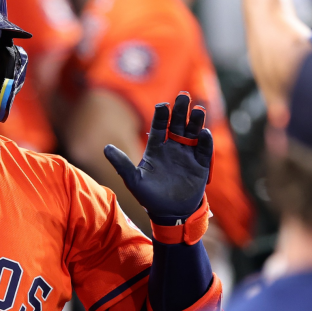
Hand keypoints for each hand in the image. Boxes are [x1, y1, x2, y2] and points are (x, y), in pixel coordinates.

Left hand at [105, 92, 212, 222]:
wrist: (170, 214)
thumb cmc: (149, 197)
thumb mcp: (134, 181)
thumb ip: (122, 164)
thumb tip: (105, 148)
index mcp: (156, 147)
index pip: (159, 125)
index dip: (161, 114)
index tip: (162, 105)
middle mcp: (173, 147)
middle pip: (178, 123)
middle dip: (181, 110)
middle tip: (183, 96)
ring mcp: (188, 154)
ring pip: (193, 132)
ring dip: (196, 120)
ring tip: (198, 108)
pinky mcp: (201, 165)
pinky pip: (205, 150)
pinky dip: (206, 141)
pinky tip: (204, 133)